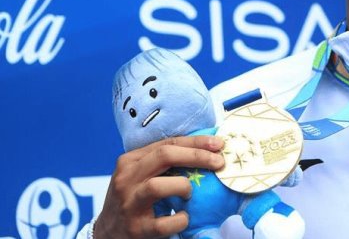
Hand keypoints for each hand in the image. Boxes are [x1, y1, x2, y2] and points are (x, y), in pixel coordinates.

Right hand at [95, 136, 224, 238]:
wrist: (107, 233)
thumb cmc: (133, 199)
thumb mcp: (139, 175)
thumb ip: (162, 163)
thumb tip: (205, 149)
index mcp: (130, 161)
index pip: (167, 143)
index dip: (196, 142)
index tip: (218, 143)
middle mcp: (126, 179)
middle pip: (164, 156)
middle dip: (196, 156)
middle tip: (218, 162)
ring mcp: (129, 204)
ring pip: (158, 186)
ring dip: (183, 186)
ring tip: (190, 194)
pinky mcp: (136, 228)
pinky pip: (163, 223)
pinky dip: (180, 219)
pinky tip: (184, 217)